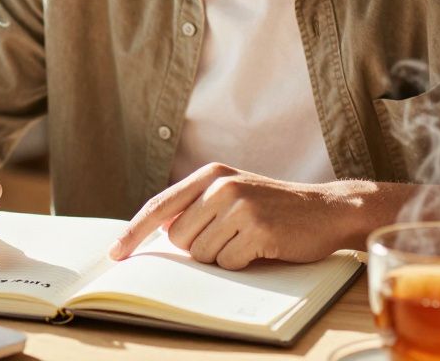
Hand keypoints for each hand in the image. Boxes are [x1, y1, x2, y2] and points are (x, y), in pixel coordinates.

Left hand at [108, 163, 355, 269]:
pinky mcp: (258, 229)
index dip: (134, 232)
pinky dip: (242, 263)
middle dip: (199, 247)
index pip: (160, 206)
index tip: (115, 253)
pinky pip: (228, 263)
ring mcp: (240, 207)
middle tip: (230, 236)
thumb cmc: (272, 207)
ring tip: (248, 238)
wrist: (323, 210)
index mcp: (210, 174)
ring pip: (203, 254)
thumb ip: (196, 206)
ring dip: (223, 256)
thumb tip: (159, 234)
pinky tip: (261, 246)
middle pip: (180, 238)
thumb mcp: (231, 193)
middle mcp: (221, 186)